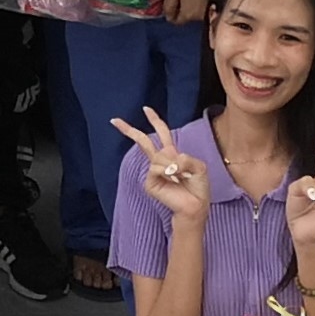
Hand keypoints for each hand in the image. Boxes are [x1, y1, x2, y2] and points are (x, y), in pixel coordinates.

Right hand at [108, 104, 209, 227]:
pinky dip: (167, 171)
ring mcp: (154, 172)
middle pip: (143, 141)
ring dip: (173, 165)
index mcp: (172, 154)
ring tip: (181, 177)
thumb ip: (186, 158)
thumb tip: (170, 161)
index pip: (161, 133)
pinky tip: (173, 180)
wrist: (195, 206)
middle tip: (115, 120)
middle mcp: (160, 161)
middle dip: (129, 130)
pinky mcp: (150, 182)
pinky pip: (156, 168)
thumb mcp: (199, 167)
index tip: (146, 109)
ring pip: (158, 157)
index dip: (155, 120)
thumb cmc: (198, 188)